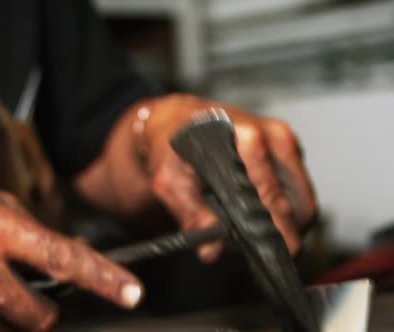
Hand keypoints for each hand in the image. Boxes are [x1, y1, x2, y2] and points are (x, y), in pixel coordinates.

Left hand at [142, 94, 316, 261]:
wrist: (177, 120)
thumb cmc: (172, 148)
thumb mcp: (169, 182)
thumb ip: (190, 215)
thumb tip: (212, 251)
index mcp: (245, 141)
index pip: (273, 198)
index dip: (277, 234)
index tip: (275, 259)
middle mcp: (271, 136)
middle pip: (298, 203)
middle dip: (286, 234)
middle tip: (265, 254)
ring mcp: (283, 138)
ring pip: (303, 197)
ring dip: (289, 222)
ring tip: (261, 235)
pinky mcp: (287, 143)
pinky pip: (298, 186)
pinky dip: (287, 205)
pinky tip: (262, 213)